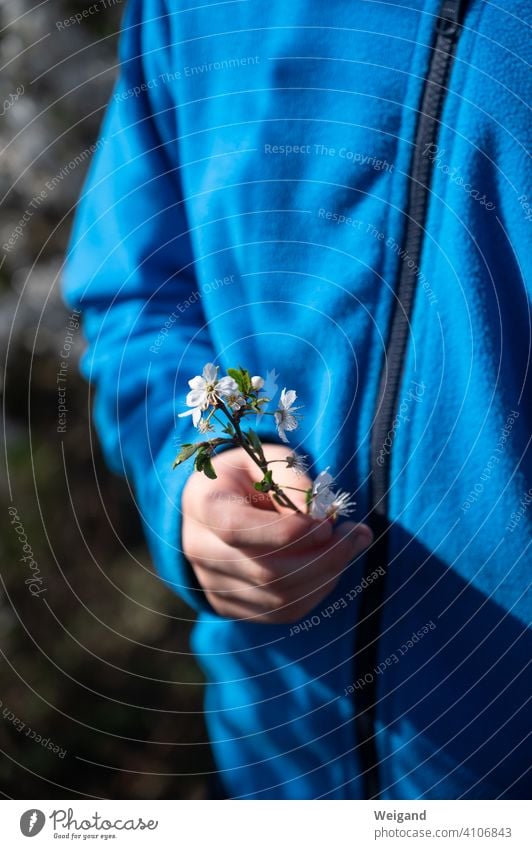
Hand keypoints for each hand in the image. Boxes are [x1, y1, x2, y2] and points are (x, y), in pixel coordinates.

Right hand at [182, 444, 372, 622]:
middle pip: (264, 571)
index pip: (238, 531)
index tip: (326, 523)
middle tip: (357, 534)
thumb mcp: (266, 459)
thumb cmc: (247, 476)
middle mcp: (200, 550)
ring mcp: (213, 584)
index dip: (287, 532)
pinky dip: (316, 592)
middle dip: (322, 557)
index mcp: (203, 506)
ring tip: (351, 545)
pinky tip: (331, 566)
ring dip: (326, 575)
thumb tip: (322, 516)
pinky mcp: (230, 606)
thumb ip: (292, 480)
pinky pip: (282, 612)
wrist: (216, 503)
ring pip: (278, 598)